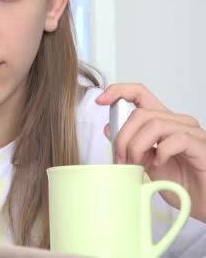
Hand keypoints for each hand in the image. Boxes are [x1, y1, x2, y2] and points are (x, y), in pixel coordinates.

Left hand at [96, 83, 205, 221]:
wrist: (204, 204)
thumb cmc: (181, 186)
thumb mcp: (147, 164)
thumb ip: (131, 146)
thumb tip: (109, 128)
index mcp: (163, 124)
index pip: (140, 94)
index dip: (118, 91)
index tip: (100, 100)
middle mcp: (178, 123)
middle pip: (140, 113)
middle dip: (122, 137)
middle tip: (120, 159)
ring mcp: (192, 133)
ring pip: (155, 124)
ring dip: (138, 146)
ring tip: (137, 165)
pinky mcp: (202, 146)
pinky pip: (177, 139)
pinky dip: (161, 152)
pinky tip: (158, 165)